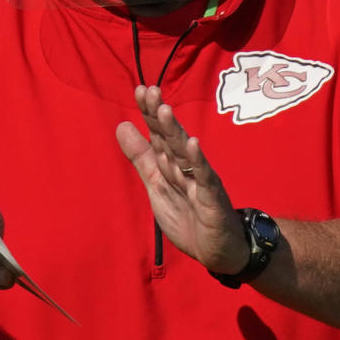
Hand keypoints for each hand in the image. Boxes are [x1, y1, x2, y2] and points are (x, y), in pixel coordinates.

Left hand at [115, 85, 249, 273]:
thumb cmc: (189, 214)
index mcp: (172, 164)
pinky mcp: (212, 198)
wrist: (218, 249)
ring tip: (165, 112)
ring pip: (186, 154)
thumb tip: (122, 124)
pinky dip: (199, 162)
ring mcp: (201, 181)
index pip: (158, 134)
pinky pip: (205, 178)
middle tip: (151, 91)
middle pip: (171, 138)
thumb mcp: (157, 184)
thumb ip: (141, 157)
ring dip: (175, 133)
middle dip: (160, 116)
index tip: (140, 90)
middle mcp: (187, 167)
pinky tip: (194, 145)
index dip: (149, 114)